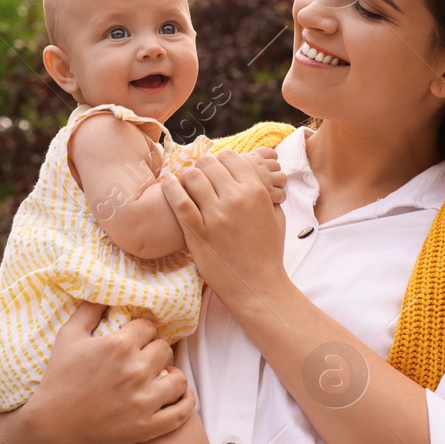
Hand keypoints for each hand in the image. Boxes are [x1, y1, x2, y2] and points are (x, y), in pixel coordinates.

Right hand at [34, 301, 193, 443]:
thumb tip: (105, 290)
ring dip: (172, 375)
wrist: (55, 422)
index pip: (149, 327)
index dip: (142, 332)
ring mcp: (144, 401)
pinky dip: (184, 402)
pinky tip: (177, 395)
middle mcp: (136, 371)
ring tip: (162, 377)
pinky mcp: (147, 426)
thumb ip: (89, 309)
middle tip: (144, 359)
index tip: (135, 340)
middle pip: (165, 349)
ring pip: (179, 379)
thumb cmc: (60, 376)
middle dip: (155, 351)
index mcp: (119, 345)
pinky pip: (181, 412)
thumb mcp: (68, 335)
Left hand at [160, 150, 288, 310]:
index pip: (231, 157)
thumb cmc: (268, 252)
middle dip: (201, 167)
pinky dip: (171, 189)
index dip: (220, 161)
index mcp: (256, 192)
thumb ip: (265, 193)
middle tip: (198, 176)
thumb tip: (254, 175)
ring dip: (185, 177)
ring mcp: (216, 216)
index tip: (215, 169)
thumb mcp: (276, 216)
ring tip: (183, 183)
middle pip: (208, 163)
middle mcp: (236, 199)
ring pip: (191, 177)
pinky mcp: (198, 233)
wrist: (258, 286)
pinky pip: (179, 201)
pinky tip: (168, 185)